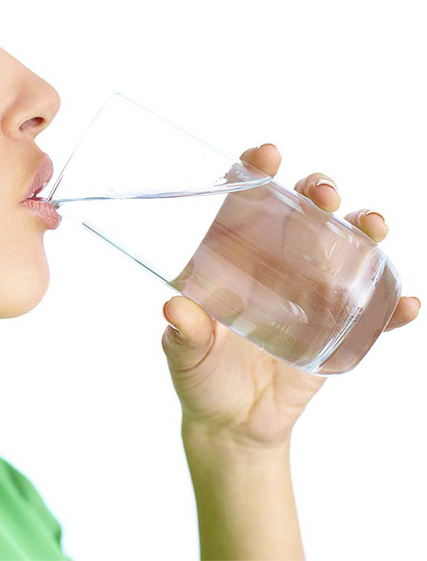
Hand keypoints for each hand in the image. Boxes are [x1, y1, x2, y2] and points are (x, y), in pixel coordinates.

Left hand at [161, 143, 419, 448]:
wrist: (232, 423)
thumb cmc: (200, 376)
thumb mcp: (184, 353)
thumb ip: (183, 331)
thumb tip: (174, 307)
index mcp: (233, 260)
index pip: (245, 205)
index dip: (256, 173)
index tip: (266, 154)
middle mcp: (275, 267)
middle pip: (304, 215)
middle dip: (319, 192)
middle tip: (323, 193)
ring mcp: (311, 295)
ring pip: (346, 249)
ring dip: (363, 230)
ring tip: (372, 224)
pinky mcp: (337, 330)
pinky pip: (372, 314)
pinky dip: (392, 306)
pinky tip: (405, 304)